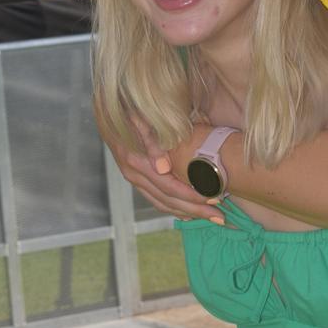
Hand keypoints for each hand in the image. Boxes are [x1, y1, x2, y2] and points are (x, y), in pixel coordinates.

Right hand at [99, 112, 224, 222]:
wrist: (107, 110)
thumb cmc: (130, 111)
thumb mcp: (141, 119)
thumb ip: (152, 141)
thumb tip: (163, 168)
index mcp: (138, 162)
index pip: (170, 187)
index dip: (193, 195)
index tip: (216, 199)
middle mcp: (134, 174)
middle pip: (168, 200)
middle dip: (196, 210)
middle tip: (220, 217)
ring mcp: (133, 178)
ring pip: (162, 203)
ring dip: (186, 212)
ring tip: (209, 216)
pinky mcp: (135, 178)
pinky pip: (155, 198)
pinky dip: (172, 207)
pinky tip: (187, 213)